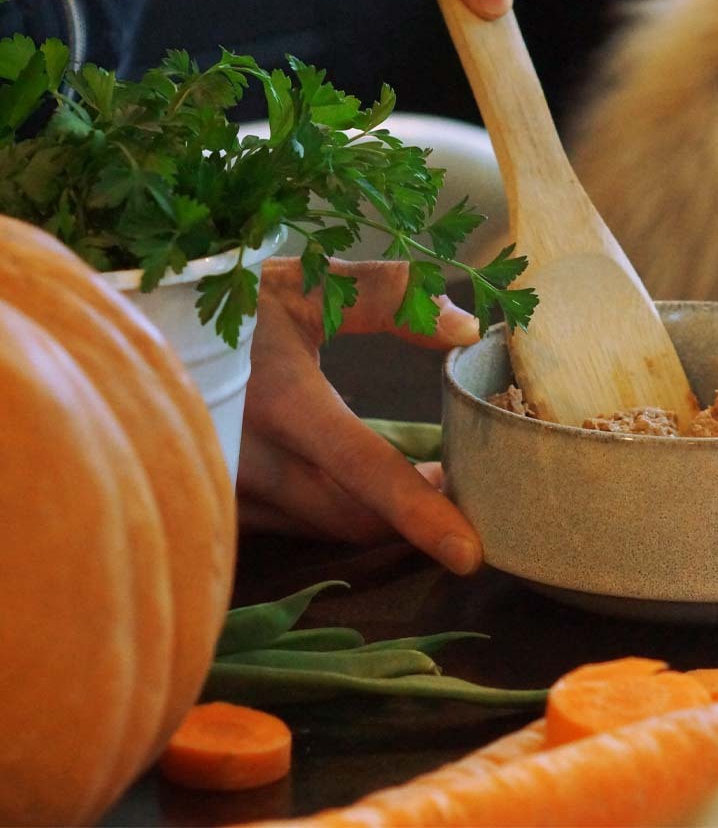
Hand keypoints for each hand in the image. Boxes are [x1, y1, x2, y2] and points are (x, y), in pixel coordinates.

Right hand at [237, 256, 482, 574]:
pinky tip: (352, 482)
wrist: (132, 330)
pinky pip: (290, 526)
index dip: (420, 513)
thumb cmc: (225, 295)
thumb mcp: (308, 281)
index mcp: (280, 398)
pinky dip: (332, 510)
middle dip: (414, 516)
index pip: (363, 470)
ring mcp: (222, 491)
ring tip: (418, 478)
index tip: (469, 552)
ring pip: (322, 528)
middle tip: (456, 481)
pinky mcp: (210, 505)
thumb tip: (466, 328)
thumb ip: (390, 297)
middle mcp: (247, 459)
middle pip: (352, 518)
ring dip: (374, 515)